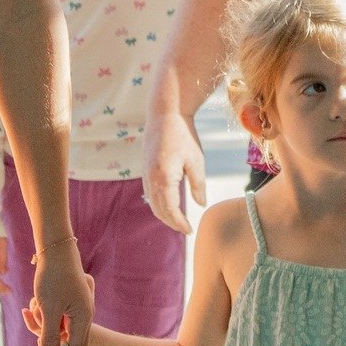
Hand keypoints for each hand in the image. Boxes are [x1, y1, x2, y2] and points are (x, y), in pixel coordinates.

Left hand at [32, 237, 94, 345]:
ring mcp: (79, 307)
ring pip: (59, 326)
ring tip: (37, 300)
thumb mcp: (48, 309)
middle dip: (46, 331)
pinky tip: (38, 297)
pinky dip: (46, 309)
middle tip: (37, 313)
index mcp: (84, 319)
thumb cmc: (54, 277)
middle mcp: (85, 315)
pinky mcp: (71, 300)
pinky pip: (58, 314)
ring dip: (43, 318)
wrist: (56, 249)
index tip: (42, 343)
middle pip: (65, 338)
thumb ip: (49, 338)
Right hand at [142, 109, 205, 235]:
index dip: (179, 223)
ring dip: (164, 215)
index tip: (189, 231)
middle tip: (185, 229)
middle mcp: (151, 179)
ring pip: (152, 203)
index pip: (170, 210)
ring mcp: (146, 174)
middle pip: (159, 210)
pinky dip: (158, 204)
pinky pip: (150, 193)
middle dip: (171, 222)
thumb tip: (200, 205)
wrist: (165, 115)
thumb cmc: (184, 136)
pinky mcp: (145, 170)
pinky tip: (169, 205)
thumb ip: (198, 185)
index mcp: (164, 178)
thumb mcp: (196, 161)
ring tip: (178, 221)